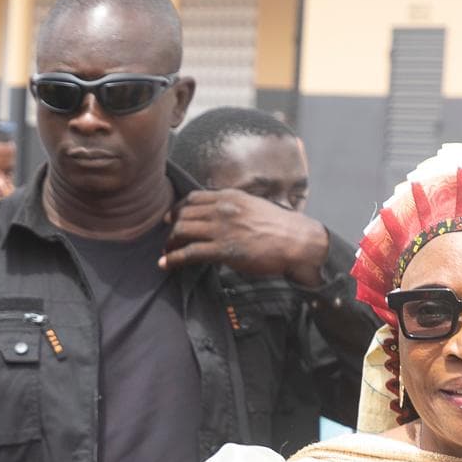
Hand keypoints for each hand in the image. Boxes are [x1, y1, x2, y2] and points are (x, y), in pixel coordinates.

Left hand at [159, 189, 330, 283]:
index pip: (192, 198)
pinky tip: (165, 264)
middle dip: (172, 228)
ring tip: (167, 253)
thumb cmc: (279, 227)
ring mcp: (221, 229)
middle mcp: (222, 209)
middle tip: (168, 240)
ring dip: (170, 243)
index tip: (171, 218)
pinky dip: (173, 258)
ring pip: (182, 231)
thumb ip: (234, 207)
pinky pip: (189, 252)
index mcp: (230, 196)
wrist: (296, 241)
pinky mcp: (222, 250)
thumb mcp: (254, 206)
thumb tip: (219, 214)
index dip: (177, 209)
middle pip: (183, 214)